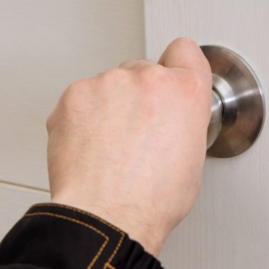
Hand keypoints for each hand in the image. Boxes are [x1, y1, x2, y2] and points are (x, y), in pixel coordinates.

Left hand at [45, 37, 211, 256]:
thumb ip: (183, 124)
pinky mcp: (75, 94)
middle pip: (141, 71)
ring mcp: (109, 83)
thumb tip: (170, 124)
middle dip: (138, 96)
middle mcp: (149, 78)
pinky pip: (81, 99)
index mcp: (186, 92)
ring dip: (108, 107)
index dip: (176, 65)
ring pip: (108, 86)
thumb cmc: (151, 201)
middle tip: (133, 134)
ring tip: (108, 149)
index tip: (168, 76)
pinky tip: (88, 148)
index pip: (184, 51)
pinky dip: (81, 118)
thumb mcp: (193, 161)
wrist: (106, 217)